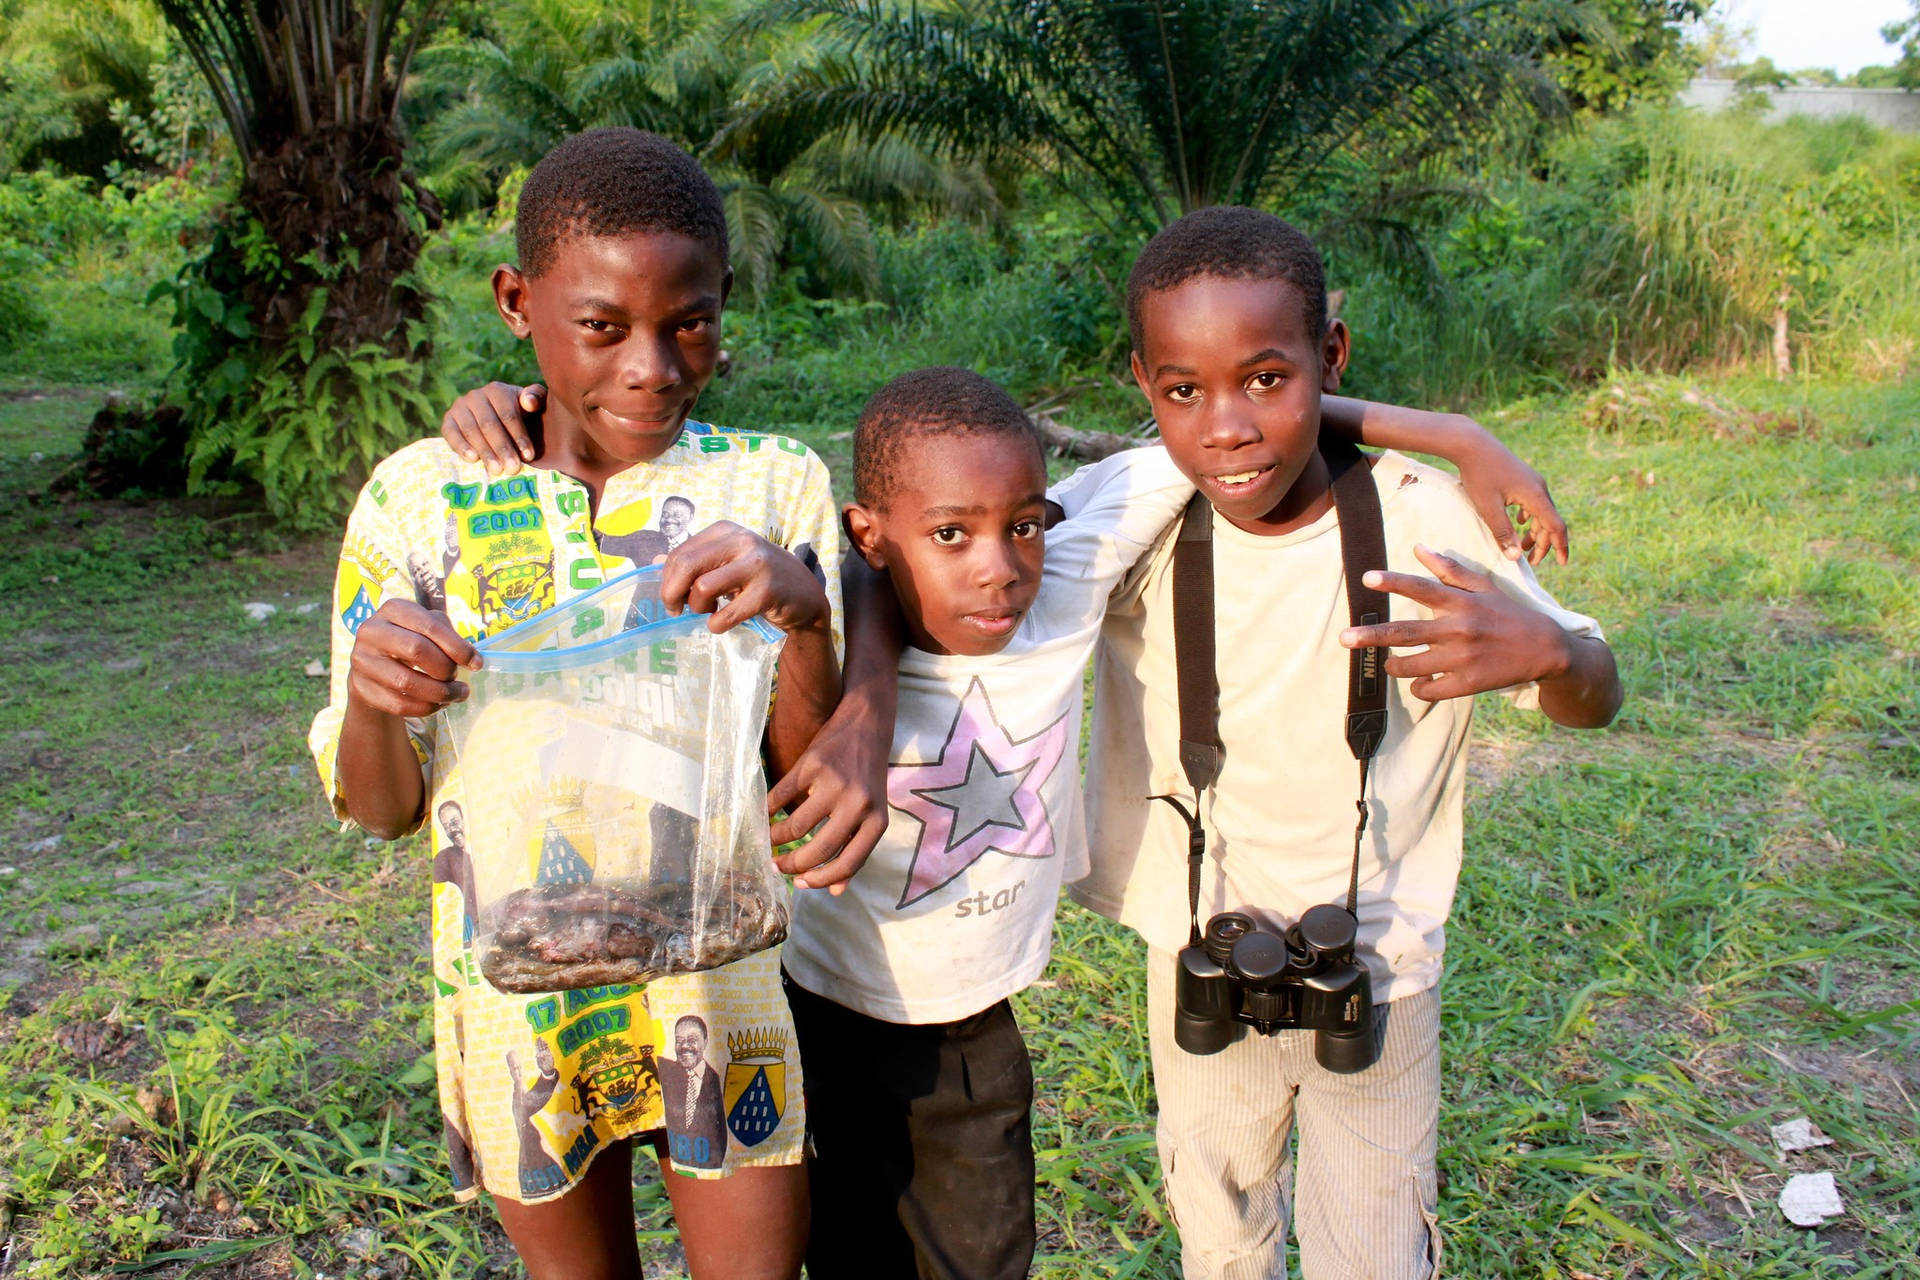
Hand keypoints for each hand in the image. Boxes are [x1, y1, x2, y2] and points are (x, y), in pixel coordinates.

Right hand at [348, 599, 482, 717]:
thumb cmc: (410, 641)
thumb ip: (449, 637)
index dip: (457, 646)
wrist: (374, 666)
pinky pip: (399, 704)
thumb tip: (473, 659)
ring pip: (406, 682)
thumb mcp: (427, 628)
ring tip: (457, 694)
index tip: (476, 664)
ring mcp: (362, 660)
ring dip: (440, 693)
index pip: (429, 625)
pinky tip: (438, 703)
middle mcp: (371, 631)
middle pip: (416, 650)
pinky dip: (426, 707)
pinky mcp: (361, 687)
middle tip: (458, 678)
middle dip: (446, 668)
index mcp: (393, 609)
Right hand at [440, 382, 546, 474]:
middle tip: (513, 469)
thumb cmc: (521, 413)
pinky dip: (460, 446)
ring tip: (497, 470)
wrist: (496, 417)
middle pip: (489, 424)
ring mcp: (459, 407)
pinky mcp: (448, 420)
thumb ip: (536, 398)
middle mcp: (476, 396)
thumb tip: (529, 402)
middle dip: (503, 448)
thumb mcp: (533, 404)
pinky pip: (450, 433)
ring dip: (485, 452)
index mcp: (497, 390)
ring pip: (471, 430)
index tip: (529, 456)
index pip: (508, 415)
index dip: (519, 436)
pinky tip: (472, 459)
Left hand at [660, 522, 829, 635]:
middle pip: (685, 565)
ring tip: (708, 612)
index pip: (679, 553)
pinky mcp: (767, 591)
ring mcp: (756, 564)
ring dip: (697, 608)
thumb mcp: (727, 561)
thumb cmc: (759, 578)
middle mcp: (740, 540)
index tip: (674, 599)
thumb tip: (653, 562)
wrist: (804, 594)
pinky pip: (725, 614)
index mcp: (725, 531)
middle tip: (676, 610)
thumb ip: (694, 561)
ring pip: (703, 587)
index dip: (668, 580)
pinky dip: (716, 625)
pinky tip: (721, 623)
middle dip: (672, 593)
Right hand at [766, 698, 890, 892]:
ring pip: (795, 826)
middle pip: (817, 850)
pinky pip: (781, 796)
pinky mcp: (812, 764)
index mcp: (877, 821)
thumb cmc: (867, 775)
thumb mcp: (872, 812)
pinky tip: (763, 816)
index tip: (799, 883)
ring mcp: (834, 783)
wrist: (866, 722)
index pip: (847, 864)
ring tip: (769, 841)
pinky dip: (767, 811)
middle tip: (775, 865)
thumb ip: (857, 848)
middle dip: (790, 864)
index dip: (820, 880)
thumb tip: (837, 892)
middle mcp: (858, 804)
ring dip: (775, 839)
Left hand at [1339, 545, 1572, 701]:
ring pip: (1411, 666)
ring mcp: (1462, 659)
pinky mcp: (1468, 684)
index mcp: (1461, 603)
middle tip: (1343, 638)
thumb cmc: (1510, 614)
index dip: (1393, 582)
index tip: (1367, 578)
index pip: (1421, 588)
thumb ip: (1450, 569)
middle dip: (1370, 636)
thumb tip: (1419, 548)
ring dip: (1393, 665)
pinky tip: (1420, 681)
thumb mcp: (1484, 586)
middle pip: (1405, 632)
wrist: (1546, 650)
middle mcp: (1459, 629)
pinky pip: (1428, 690)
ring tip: (1389, 663)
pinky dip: (1418, 687)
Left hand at [1448, 417, 1568, 565]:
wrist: (1471, 443)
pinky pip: (1533, 502)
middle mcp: (1539, 488)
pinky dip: (1530, 518)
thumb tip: (1515, 557)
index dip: (1560, 546)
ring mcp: (1532, 481)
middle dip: (1543, 543)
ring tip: (1522, 546)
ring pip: (1541, 512)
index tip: (1561, 564)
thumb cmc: (1478, 474)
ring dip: (1535, 531)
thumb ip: (1502, 533)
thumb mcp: (1487, 508)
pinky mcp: (1523, 478)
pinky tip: (1520, 523)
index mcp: (1535, 496)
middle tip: (1531, 561)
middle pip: (1550, 521)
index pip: (1556, 526)